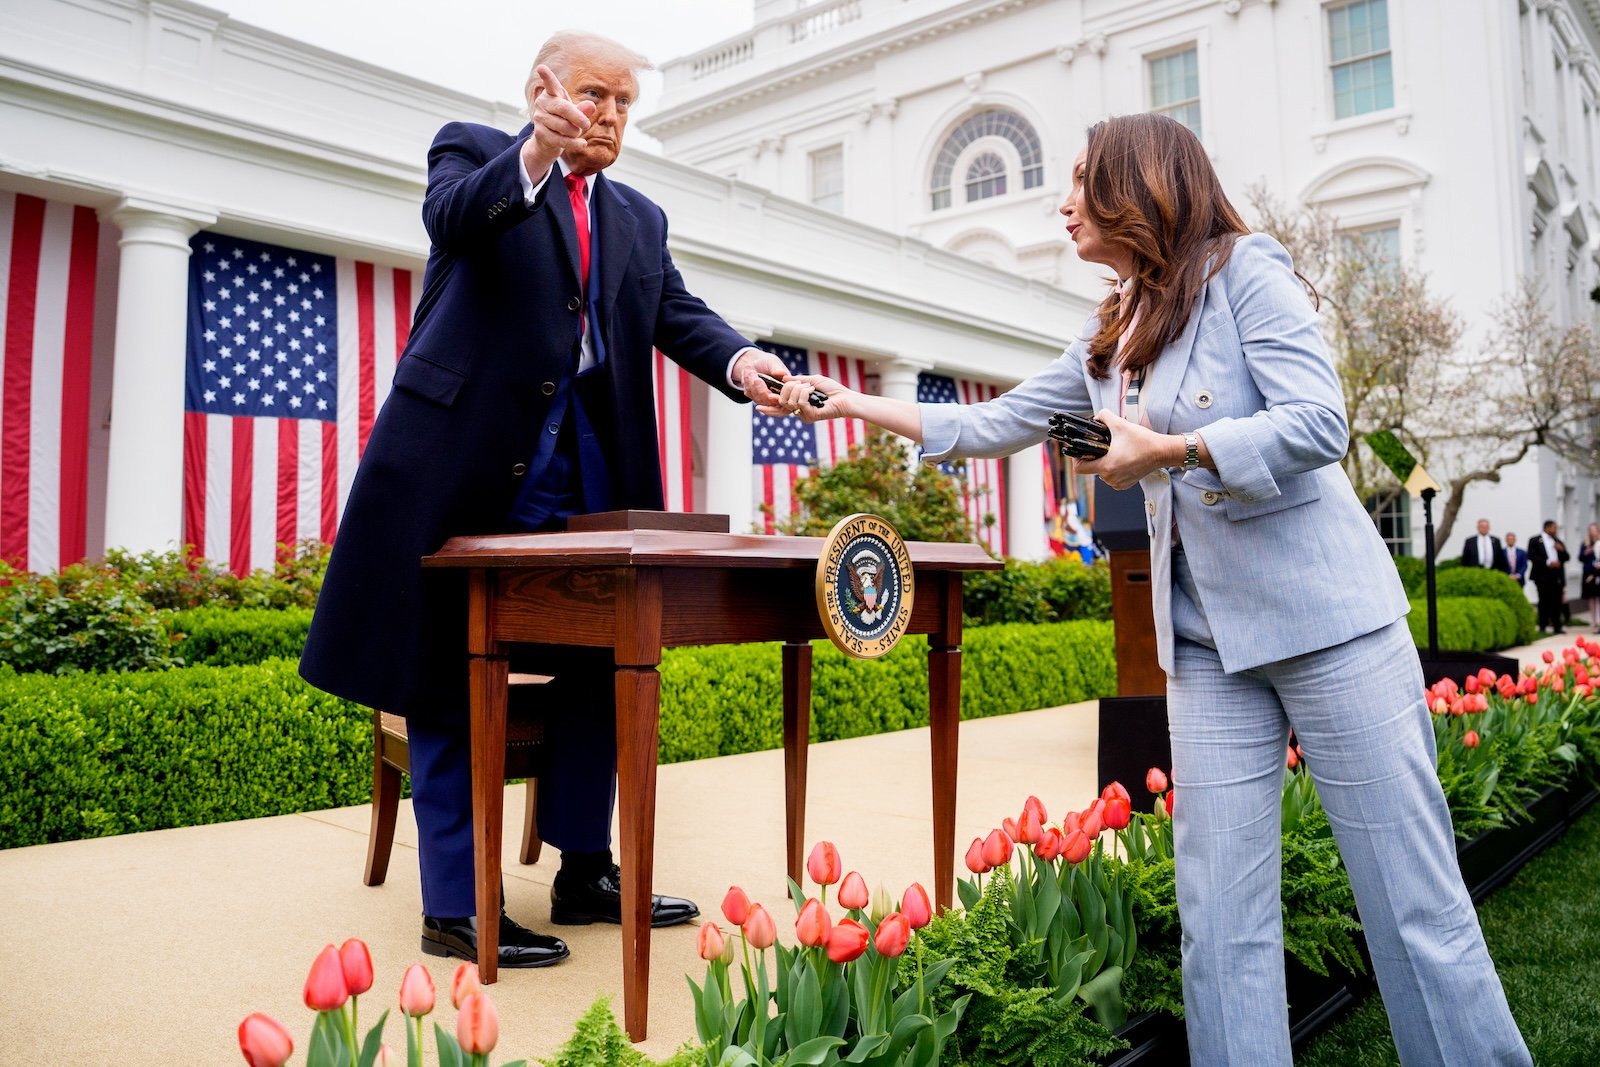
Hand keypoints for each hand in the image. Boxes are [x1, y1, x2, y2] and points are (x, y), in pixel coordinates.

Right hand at [523, 65, 596, 181]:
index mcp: (552, 94)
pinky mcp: (540, 133)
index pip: (550, 84)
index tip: (541, 68)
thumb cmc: (564, 121)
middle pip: (563, 108)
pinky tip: (582, 144)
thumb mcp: (575, 113)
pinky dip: (574, 143)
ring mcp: (539, 118)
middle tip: (587, 125)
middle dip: (578, 118)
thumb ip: (583, 109)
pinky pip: (561, 140)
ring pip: (564, 126)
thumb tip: (591, 105)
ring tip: (576, 133)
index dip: (547, 77)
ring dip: (575, 132)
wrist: (549, 141)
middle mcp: (542, 103)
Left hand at [733, 350, 799, 415]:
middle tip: (755, 377)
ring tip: (751, 370)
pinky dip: (747, 383)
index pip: (785, 402)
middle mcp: (778, 396)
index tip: (770, 396)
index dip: (777, 400)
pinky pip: (750, 394)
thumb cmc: (767, 362)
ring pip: (758, 398)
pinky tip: (749, 374)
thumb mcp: (773, 362)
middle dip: (760, 389)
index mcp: (787, 388)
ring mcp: (766, 399)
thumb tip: (783, 374)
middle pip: (769, 402)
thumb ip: (777, 368)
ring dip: (752, 383)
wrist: (755, 363)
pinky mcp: (756, 398)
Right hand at [779, 374, 848, 421]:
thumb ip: (797, 380)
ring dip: (800, 389)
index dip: (779, 393)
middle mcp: (799, 409)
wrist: (845, 397)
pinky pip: (800, 402)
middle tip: (802, 384)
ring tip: (811, 388)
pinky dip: (805, 393)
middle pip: (782, 400)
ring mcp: (804, 414)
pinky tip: (814, 392)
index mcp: (798, 401)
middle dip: (789, 387)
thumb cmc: (831, 389)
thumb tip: (784, 378)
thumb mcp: (812, 380)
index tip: (787, 386)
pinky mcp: (810, 416)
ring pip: (790, 401)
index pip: (781, 400)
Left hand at [1070, 410, 1164, 490]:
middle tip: (1103, 446)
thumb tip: (1095, 417)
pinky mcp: (1125, 485)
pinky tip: (1122, 458)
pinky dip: (1114, 468)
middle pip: (1092, 468)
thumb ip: (1104, 416)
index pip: (1079, 468)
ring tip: (1114, 451)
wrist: (1162, 452)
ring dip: (1105, 462)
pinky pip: (1112, 477)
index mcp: (1106, 466)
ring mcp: (1118, 483)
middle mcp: (1110, 478)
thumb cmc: (1143, 440)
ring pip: (1102, 473)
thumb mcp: (1120, 424)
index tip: (1082, 450)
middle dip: (1095, 457)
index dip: (1077, 458)